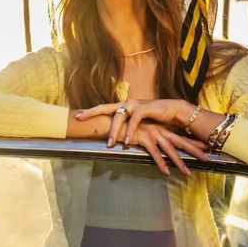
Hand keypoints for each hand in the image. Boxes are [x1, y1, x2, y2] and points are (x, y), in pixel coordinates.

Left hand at [76, 98, 196, 148]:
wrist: (170, 110)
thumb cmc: (151, 118)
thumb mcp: (134, 122)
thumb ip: (124, 125)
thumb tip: (112, 133)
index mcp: (121, 106)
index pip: (102, 108)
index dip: (89, 111)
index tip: (77, 115)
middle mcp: (125, 103)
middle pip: (104, 107)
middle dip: (91, 113)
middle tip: (79, 118)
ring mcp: (134, 104)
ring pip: (119, 116)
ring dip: (114, 131)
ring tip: (109, 144)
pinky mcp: (144, 108)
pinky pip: (134, 121)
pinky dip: (130, 131)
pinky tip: (127, 141)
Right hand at [124, 122, 209, 176]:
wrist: (114, 121)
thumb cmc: (128, 129)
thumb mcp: (144, 134)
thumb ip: (152, 141)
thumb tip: (159, 149)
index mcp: (161, 130)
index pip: (181, 138)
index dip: (194, 143)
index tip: (207, 148)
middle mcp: (160, 131)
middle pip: (181, 142)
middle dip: (195, 151)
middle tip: (207, 159)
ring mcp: (152, 134)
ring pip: (169, 149)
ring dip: (179, 161)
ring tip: (187, 172)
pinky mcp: (143, 138)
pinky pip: (154, 152)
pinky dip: (160, 162)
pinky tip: (166, 171)